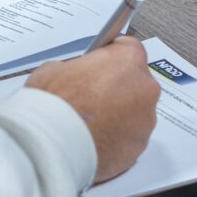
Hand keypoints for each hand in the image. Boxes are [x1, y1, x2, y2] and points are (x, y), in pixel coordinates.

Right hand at [26, 37, 158, 182]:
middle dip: (116, 87)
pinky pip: (129, 137)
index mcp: (127, 60)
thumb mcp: (54, 68)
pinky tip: (93, 139)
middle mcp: (144, 88)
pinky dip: (115, 138)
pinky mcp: (138, 148)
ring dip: (118, 114)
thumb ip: (75, 67)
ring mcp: (145, 121)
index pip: (128, 48)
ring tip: (89, 123)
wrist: (52, 145)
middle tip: (90, 96)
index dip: (111, 56)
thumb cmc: (54, 103)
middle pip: (135, 82)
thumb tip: (76, 76)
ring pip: (134, 112)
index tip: (99, 64)